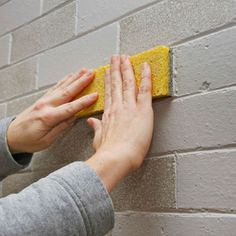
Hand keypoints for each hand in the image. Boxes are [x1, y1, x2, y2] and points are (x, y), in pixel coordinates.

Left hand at [7, 69, 97, 153]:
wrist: (11, 136)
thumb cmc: (28, 141)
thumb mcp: (47, 140)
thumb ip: (61, 127)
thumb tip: (74, 117)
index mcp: (48, 117)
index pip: (70, 107)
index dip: (84, 101)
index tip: (95, 95)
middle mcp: (46, 105)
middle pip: (67, 91)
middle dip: (81, 82)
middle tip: (92, 74)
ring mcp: (43, 100)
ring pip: (62, 86)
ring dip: (74, 78)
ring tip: (84, 71)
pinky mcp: (42, 99)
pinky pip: (55, 87)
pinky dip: (64, 80)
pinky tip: (70, 76)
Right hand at [86, 55, 152, 191]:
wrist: (116, 158)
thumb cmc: (108, 153)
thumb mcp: (98, 139)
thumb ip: (96, 129)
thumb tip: (91, 123)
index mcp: (108, 115)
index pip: (108, 94)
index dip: (107, 82)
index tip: (106, 73)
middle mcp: (118, 107)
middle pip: (116, 84)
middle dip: (115, 69)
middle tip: (115, 58)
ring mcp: (129, 106)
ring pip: (128, 82)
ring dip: (126, 68)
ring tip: (125, 57)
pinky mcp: (142, 110)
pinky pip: (145, 89)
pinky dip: (146, 76)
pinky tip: (146, 66)